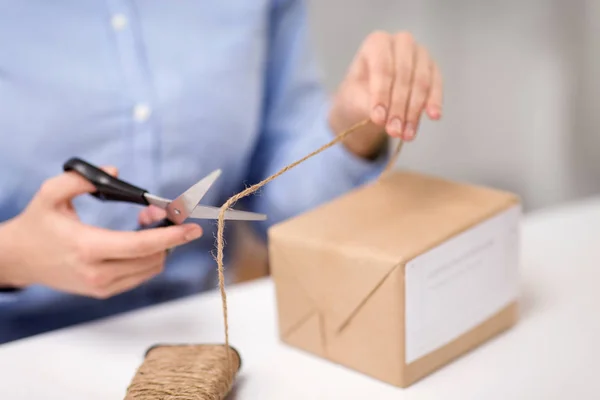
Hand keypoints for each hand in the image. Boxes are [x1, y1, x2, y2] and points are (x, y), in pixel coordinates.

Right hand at [0, 168, 202, 297]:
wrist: (19, 260)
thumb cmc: (37, 225)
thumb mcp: (50, 194)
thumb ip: (81, 179)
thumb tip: (115, 171)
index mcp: (87, 248)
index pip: (140, 246)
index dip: (171, 236)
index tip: (192, 227)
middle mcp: (98, 273)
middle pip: (153, 258)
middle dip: (168, 234)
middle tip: (159, 212)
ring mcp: (102, 286)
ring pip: (151, 268)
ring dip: (160, 245)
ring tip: (145, 222)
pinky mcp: (104, 291)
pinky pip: (141, 275)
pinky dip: (149, 256)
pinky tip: (138, 238)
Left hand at [329, 31, 443, 157]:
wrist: (370, 96)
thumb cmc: (359, 93)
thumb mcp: (354, 97)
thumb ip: (367, 104)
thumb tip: (382, 118)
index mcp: (376, 42)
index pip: (382, 68)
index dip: (381, 95)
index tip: (378, 120)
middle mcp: (401, 42)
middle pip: (403, 75)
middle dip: (398, 108)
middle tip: (393, 131)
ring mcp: (420, 53)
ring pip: (421, 82)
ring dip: (414, 111)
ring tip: (407, 134)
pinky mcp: (433, 68)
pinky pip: (436, 85)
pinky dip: (434, 102)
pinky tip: (433, 117)